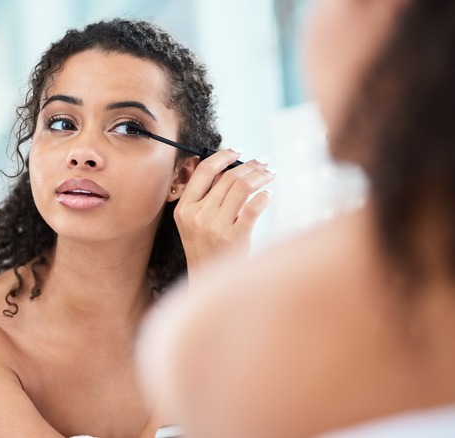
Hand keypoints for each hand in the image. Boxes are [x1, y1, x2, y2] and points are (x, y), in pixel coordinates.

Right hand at [174, 149, 274, 271]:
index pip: (204, 172)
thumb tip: (226, 168)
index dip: (223, 156)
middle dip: (250, 165)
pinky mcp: (234, 238)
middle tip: (264, 162)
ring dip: (261, 176)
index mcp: (184, 208)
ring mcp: (216, 227)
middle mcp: (198, 215)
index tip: (238, 150)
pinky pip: (253, 208)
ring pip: (242, 187)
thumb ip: (204, 197)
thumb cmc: (205, 248)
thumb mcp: (192, 222)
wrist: (208, 280)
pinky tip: (268, 195)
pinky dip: (264, 197)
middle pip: (228, 178)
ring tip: (270, 174)